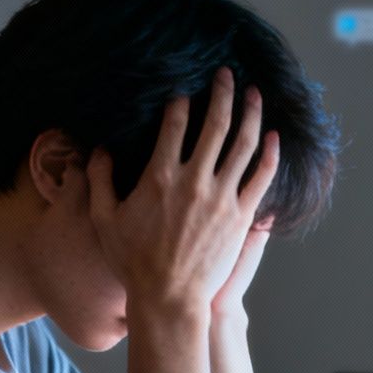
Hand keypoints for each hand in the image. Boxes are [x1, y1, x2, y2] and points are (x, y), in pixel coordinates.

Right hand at [87, 68, 279, 320]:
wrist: (169, 298)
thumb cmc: (132, 262)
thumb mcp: (104, 219)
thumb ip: (99, 180)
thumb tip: (98, 150)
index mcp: (160, 176)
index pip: (174, 124)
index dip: (181, 101)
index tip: (185, 89)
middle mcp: (194, 180)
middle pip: (215, 124)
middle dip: (222, 93)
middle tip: (226, 74)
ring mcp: (221, 198)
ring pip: (243, 144)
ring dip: (251, 114)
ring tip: (255, 94)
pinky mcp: (241, 217)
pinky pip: (260, 178)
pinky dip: (270, 154)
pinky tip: (274, 137)